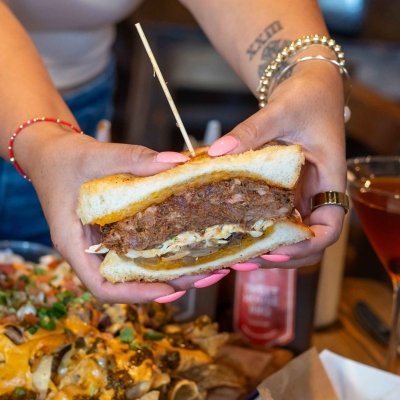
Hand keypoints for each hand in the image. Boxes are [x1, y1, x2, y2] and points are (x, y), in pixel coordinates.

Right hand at [26, 131, 220, 302]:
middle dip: (168, 284)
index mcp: (74, 243)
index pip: (102, 285)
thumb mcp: (97, 156)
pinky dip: (162, 253)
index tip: (170, 290)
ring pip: (137, 269)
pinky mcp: (113, 233)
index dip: (136, 294)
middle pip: (128, 282)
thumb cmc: (65, 158)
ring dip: (171, 271)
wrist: (52, 152)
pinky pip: (138, 250)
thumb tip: (178, 163)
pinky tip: (189, 246)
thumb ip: (135, 159)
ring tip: (207, 266)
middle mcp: (89, 251)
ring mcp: (102, 244)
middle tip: (206, 275)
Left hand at [209, 62, 346, 267]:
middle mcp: (315, 195)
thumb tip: (217, 152)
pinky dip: (254, 227)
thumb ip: (252, 130)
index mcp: (329, 181)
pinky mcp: (282, 191)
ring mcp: (298, 196)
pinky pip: (271, 217)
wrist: (308, 88)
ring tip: (235, 253)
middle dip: (279, 255)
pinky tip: (230, 230)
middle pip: (306, 243)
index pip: (329, 228)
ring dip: (264, 248)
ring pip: (287, 235)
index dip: (306, 245)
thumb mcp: (282, 111)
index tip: (277, 248)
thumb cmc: (308, 97)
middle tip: (245, 258)